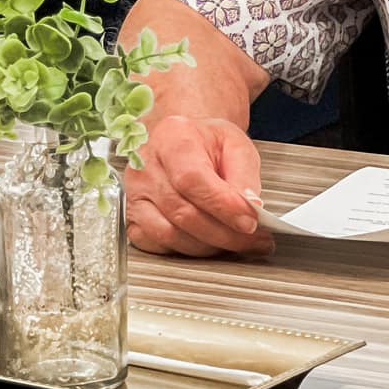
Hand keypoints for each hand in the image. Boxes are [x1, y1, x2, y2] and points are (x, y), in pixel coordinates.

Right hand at [124, 115, 272, 258]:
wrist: (181, 141)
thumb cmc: (205, 142)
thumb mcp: (235, 145)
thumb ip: (245, 176)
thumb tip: (251, 208)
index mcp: (172, 139)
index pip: (192, 180)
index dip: (223, 207)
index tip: (250, 222)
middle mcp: (146, 166)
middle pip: (183, 213)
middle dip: (224, 234)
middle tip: (255, 240)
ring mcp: (136, 194)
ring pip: (170, 234)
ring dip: (209, 246)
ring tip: (236, 242)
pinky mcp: (133, 217)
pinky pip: (157, 244)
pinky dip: (186, 250)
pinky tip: (208, 243)